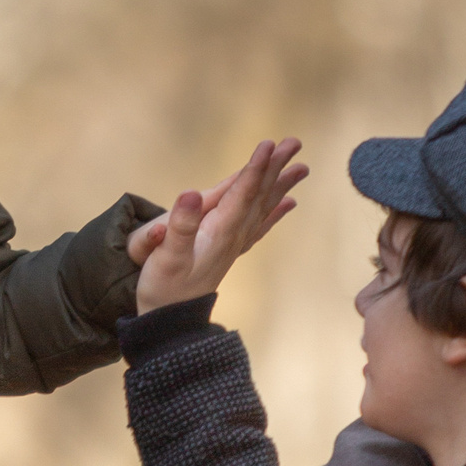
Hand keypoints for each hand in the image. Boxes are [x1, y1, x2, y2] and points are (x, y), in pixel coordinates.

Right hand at [133, 138, 307, 311]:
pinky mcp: (229, 251)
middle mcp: (233, 235)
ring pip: (263, 207)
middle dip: (275, 167)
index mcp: (220, 232)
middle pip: (259, 195)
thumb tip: (189, 194)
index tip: (269, 143)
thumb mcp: (165, 257)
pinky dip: (274, 212)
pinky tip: (288, 204)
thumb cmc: (164, 288)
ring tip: (301, 167)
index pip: (242, 193)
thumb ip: (179, 226)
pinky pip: (259, 226)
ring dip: (280, 185)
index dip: (256, 168)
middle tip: (294, 143)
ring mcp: (234, 244)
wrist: (171, 322)